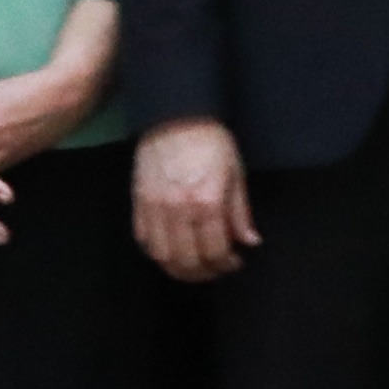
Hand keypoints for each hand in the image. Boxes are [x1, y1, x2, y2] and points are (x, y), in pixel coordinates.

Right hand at [134, 116, 256, 280]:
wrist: (176, 115)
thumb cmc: (209, 140)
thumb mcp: (235, 173)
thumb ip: (240, 212)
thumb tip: (249, 241)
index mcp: (206, 202)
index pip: (214, 251)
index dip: (226, 264)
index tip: (234, 261)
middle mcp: (178, 210)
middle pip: (187, 260)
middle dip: (204, 272)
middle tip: (215, 268)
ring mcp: (154, 207)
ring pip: (162, 256)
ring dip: (179, 269)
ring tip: (194, 266)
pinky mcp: (139, 202)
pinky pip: (143, 239)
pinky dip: (157, 252)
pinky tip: (172, 250)